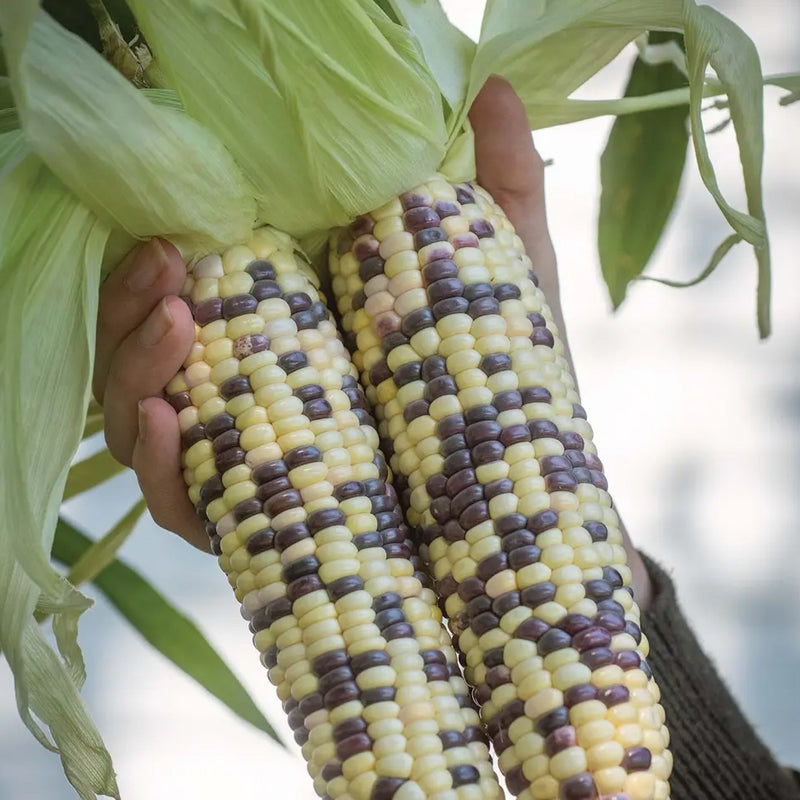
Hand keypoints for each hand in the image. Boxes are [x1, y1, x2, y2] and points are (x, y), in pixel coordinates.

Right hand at [94, 78, 652, 607]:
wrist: (530, 499)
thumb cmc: (513, 386)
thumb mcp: (508, 279)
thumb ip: (498, 186)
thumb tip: (491, 85)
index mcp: (285, 334)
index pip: (186, 297)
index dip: (156, 268)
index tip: (171, 234)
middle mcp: (251, 395)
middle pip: (149, 355)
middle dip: (132, 311)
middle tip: (168, 271)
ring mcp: (246, 460)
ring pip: (141, 420)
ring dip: (136, 370)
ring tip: (179, 324)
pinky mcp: (252, 523)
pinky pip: (176, 499)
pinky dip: (158, 465)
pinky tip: (169, 421)